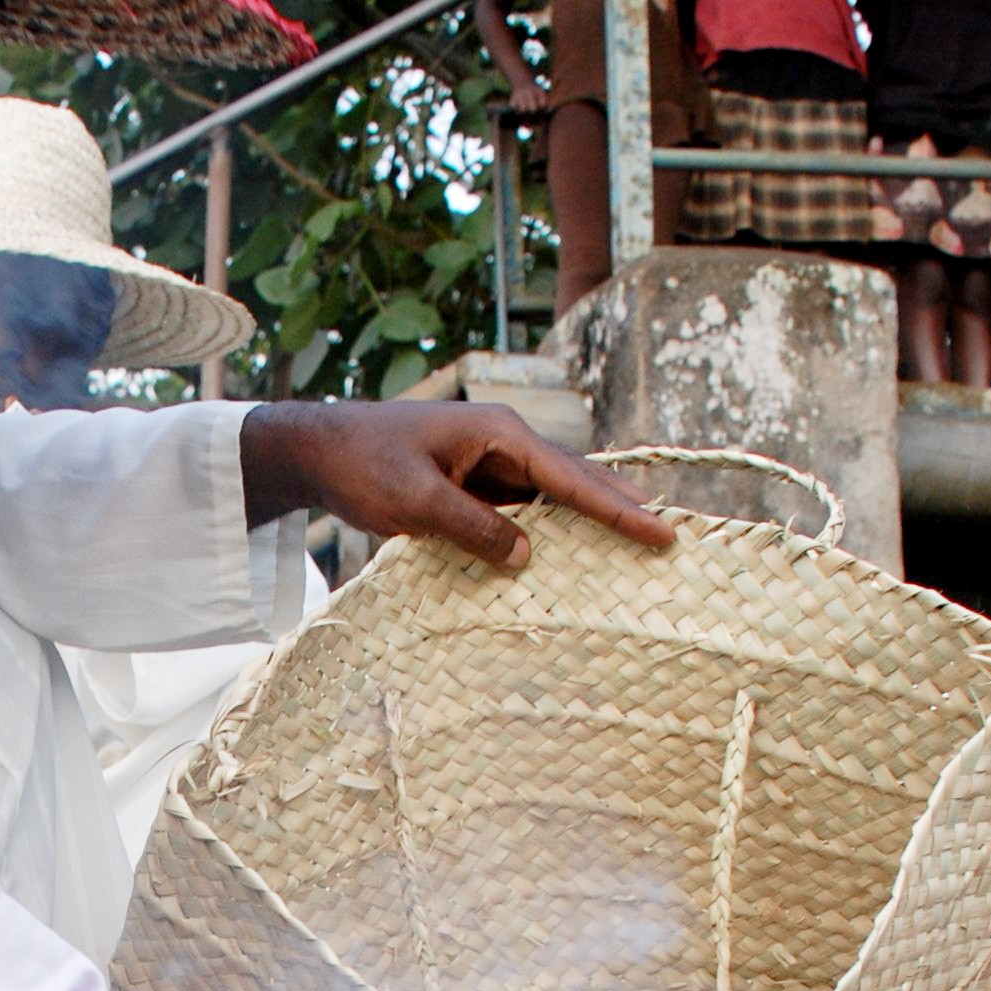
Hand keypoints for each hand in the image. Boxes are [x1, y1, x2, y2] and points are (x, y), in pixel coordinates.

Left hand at [240, 395, 677, 573]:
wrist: (321, 449)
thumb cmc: (363, 465)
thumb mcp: (414, 501)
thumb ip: (472, 528)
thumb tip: (527, 556)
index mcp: (499, 435)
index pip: (571, 477)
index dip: (617, 507)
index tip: (661, 528)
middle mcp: (503, 444)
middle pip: (575, 481)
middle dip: (621, 506)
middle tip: (670, 534)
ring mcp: (490, 464)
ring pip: (552, 497)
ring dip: (590, 520)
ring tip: (637, 543)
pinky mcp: (474, 485)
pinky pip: (523, 510)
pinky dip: (550, 530)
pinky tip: (569, 554)